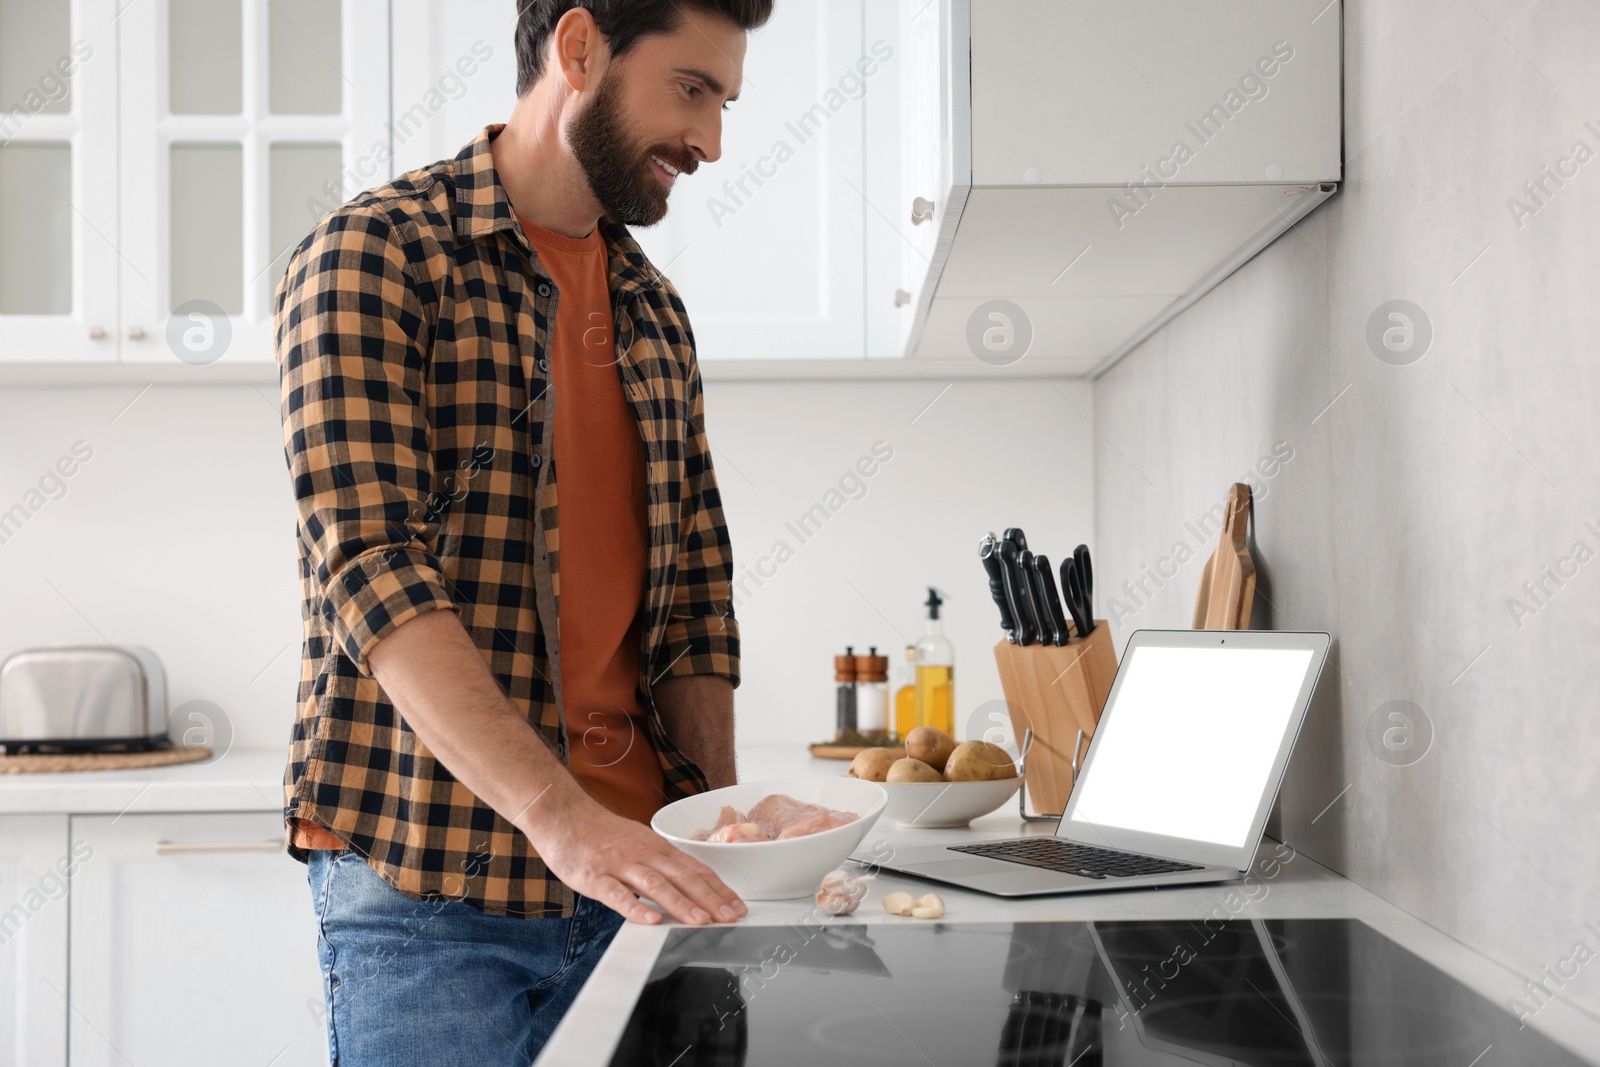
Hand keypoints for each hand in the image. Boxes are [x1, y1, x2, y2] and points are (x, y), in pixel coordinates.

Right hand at [531, 792, 747, 925]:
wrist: (563, 815)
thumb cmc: (601, 833)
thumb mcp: (639, 841)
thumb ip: (661, 863)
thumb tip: (689, 885)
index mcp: (657, 848)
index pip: (696, 869)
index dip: (719, 888)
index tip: (738, 906)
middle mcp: (644, 854)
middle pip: (683, 876)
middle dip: (710, 899)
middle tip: (731, 918)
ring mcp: (620, 864)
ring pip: (656, 885)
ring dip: (681, 903)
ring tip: (701, 921)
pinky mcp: (595, 877)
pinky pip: (617, 894)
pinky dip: (635, 907)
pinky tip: (650, 920)